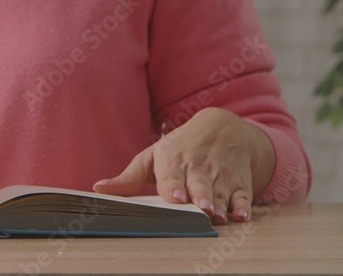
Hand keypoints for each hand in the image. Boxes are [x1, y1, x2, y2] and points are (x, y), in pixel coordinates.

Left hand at [92, 107, 273, 224]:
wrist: (222, 127)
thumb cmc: (179, 147)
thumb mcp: (153, 157)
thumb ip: (128, 178)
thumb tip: (98, 189)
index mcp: (173, 163)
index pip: (172, 177)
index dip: (174, 187)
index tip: (175, 197)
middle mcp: (198, 169)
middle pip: (199, 186)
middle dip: (200, 197)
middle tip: (200, 209)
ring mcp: (220, 175)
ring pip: (221, 193)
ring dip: (220, 204)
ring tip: (217, 215)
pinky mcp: (239, 182)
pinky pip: (243, 195)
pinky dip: (243, 205)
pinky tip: (241, 215)